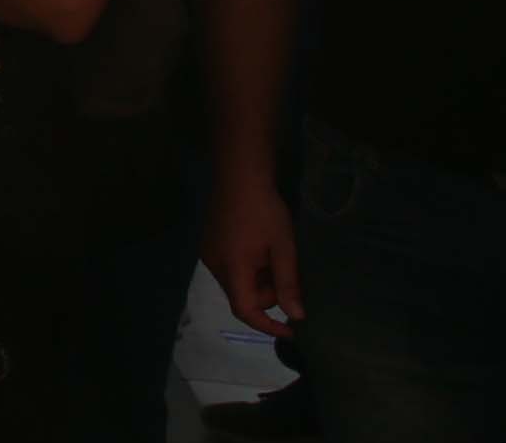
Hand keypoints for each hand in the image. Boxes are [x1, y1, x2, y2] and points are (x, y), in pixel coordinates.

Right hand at [206, 166, 303, 337]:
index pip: (245, 309)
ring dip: (257, 279)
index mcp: (232, 268)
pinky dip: (247, 267)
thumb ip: (288, 283)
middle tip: (286, 271)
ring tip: (273, 255)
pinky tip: (258, 247)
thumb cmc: (265, 212)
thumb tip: (296, 316)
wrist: (239, 175)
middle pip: (242, 295)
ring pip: (237, 282)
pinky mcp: (209, 243)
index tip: (291, 330)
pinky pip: (230, 268)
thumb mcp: (284, 247)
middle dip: (267, 293)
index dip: (268, 325)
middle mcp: (215, 265)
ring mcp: (209, 253)